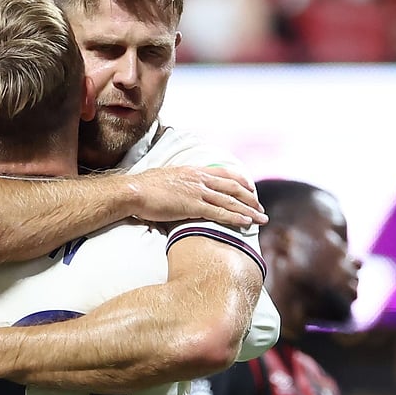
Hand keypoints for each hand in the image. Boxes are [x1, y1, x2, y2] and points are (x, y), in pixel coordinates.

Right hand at [125, 166, 267, 227]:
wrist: (134, 191)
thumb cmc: (144, 188)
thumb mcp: (166, 178)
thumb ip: (179, 182)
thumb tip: (181, 188)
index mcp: (193, 171)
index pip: (224, 173)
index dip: (241, 181)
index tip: (251, 189)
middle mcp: (199, 180)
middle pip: (233, 187)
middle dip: (250, 198)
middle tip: (261, 208)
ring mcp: (197, 193)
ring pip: (231, 202)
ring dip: (249, 211)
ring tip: (261, 219)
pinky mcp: (193, 207)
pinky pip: (220, 213)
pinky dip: (235, 218)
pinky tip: (246, 223)